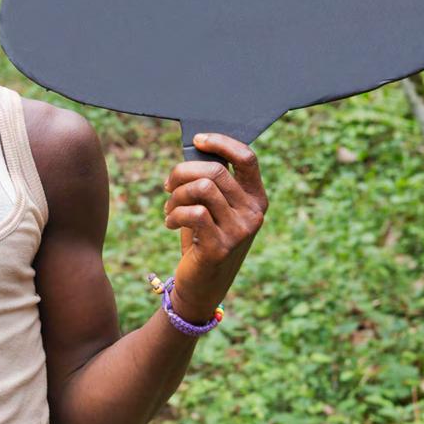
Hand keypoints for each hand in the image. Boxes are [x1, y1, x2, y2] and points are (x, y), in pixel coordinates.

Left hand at [162, 134, 267, 321]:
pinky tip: (169, 223)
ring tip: (169, 208)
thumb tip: (196, 149)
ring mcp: (240, 231)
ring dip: (176, 195)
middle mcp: (253, 213)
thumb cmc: (203, 238)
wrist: (200, 285)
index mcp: (256, 198)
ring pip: (202, 188)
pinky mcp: (221, 247)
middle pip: (215, 171)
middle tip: (168, 186)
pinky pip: (193, 212)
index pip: (247, 158)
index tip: (197, 139)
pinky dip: (174, 213)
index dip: (221, 143)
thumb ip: (212, 182)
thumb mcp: (213, 208)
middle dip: (182, 173)